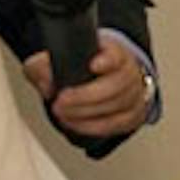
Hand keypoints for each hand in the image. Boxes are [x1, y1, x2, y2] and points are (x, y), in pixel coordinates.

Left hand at [22, 32, 155, 139]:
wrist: (101, 79)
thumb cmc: (82, 68)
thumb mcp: (58, 58)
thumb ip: (45, 65)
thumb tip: (46, 82)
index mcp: (115, 52)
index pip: (117, 55)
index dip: (108, 60)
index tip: (93, 65)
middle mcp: (129, 73)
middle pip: (116, 85)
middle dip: (85, 96)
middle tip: (60, 101)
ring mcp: (134, 95)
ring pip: (115, 107)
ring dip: (85, 113)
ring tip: (61, 113)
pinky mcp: (132, 116)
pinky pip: (115, 125)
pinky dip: (91, 127)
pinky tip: (74, 123)